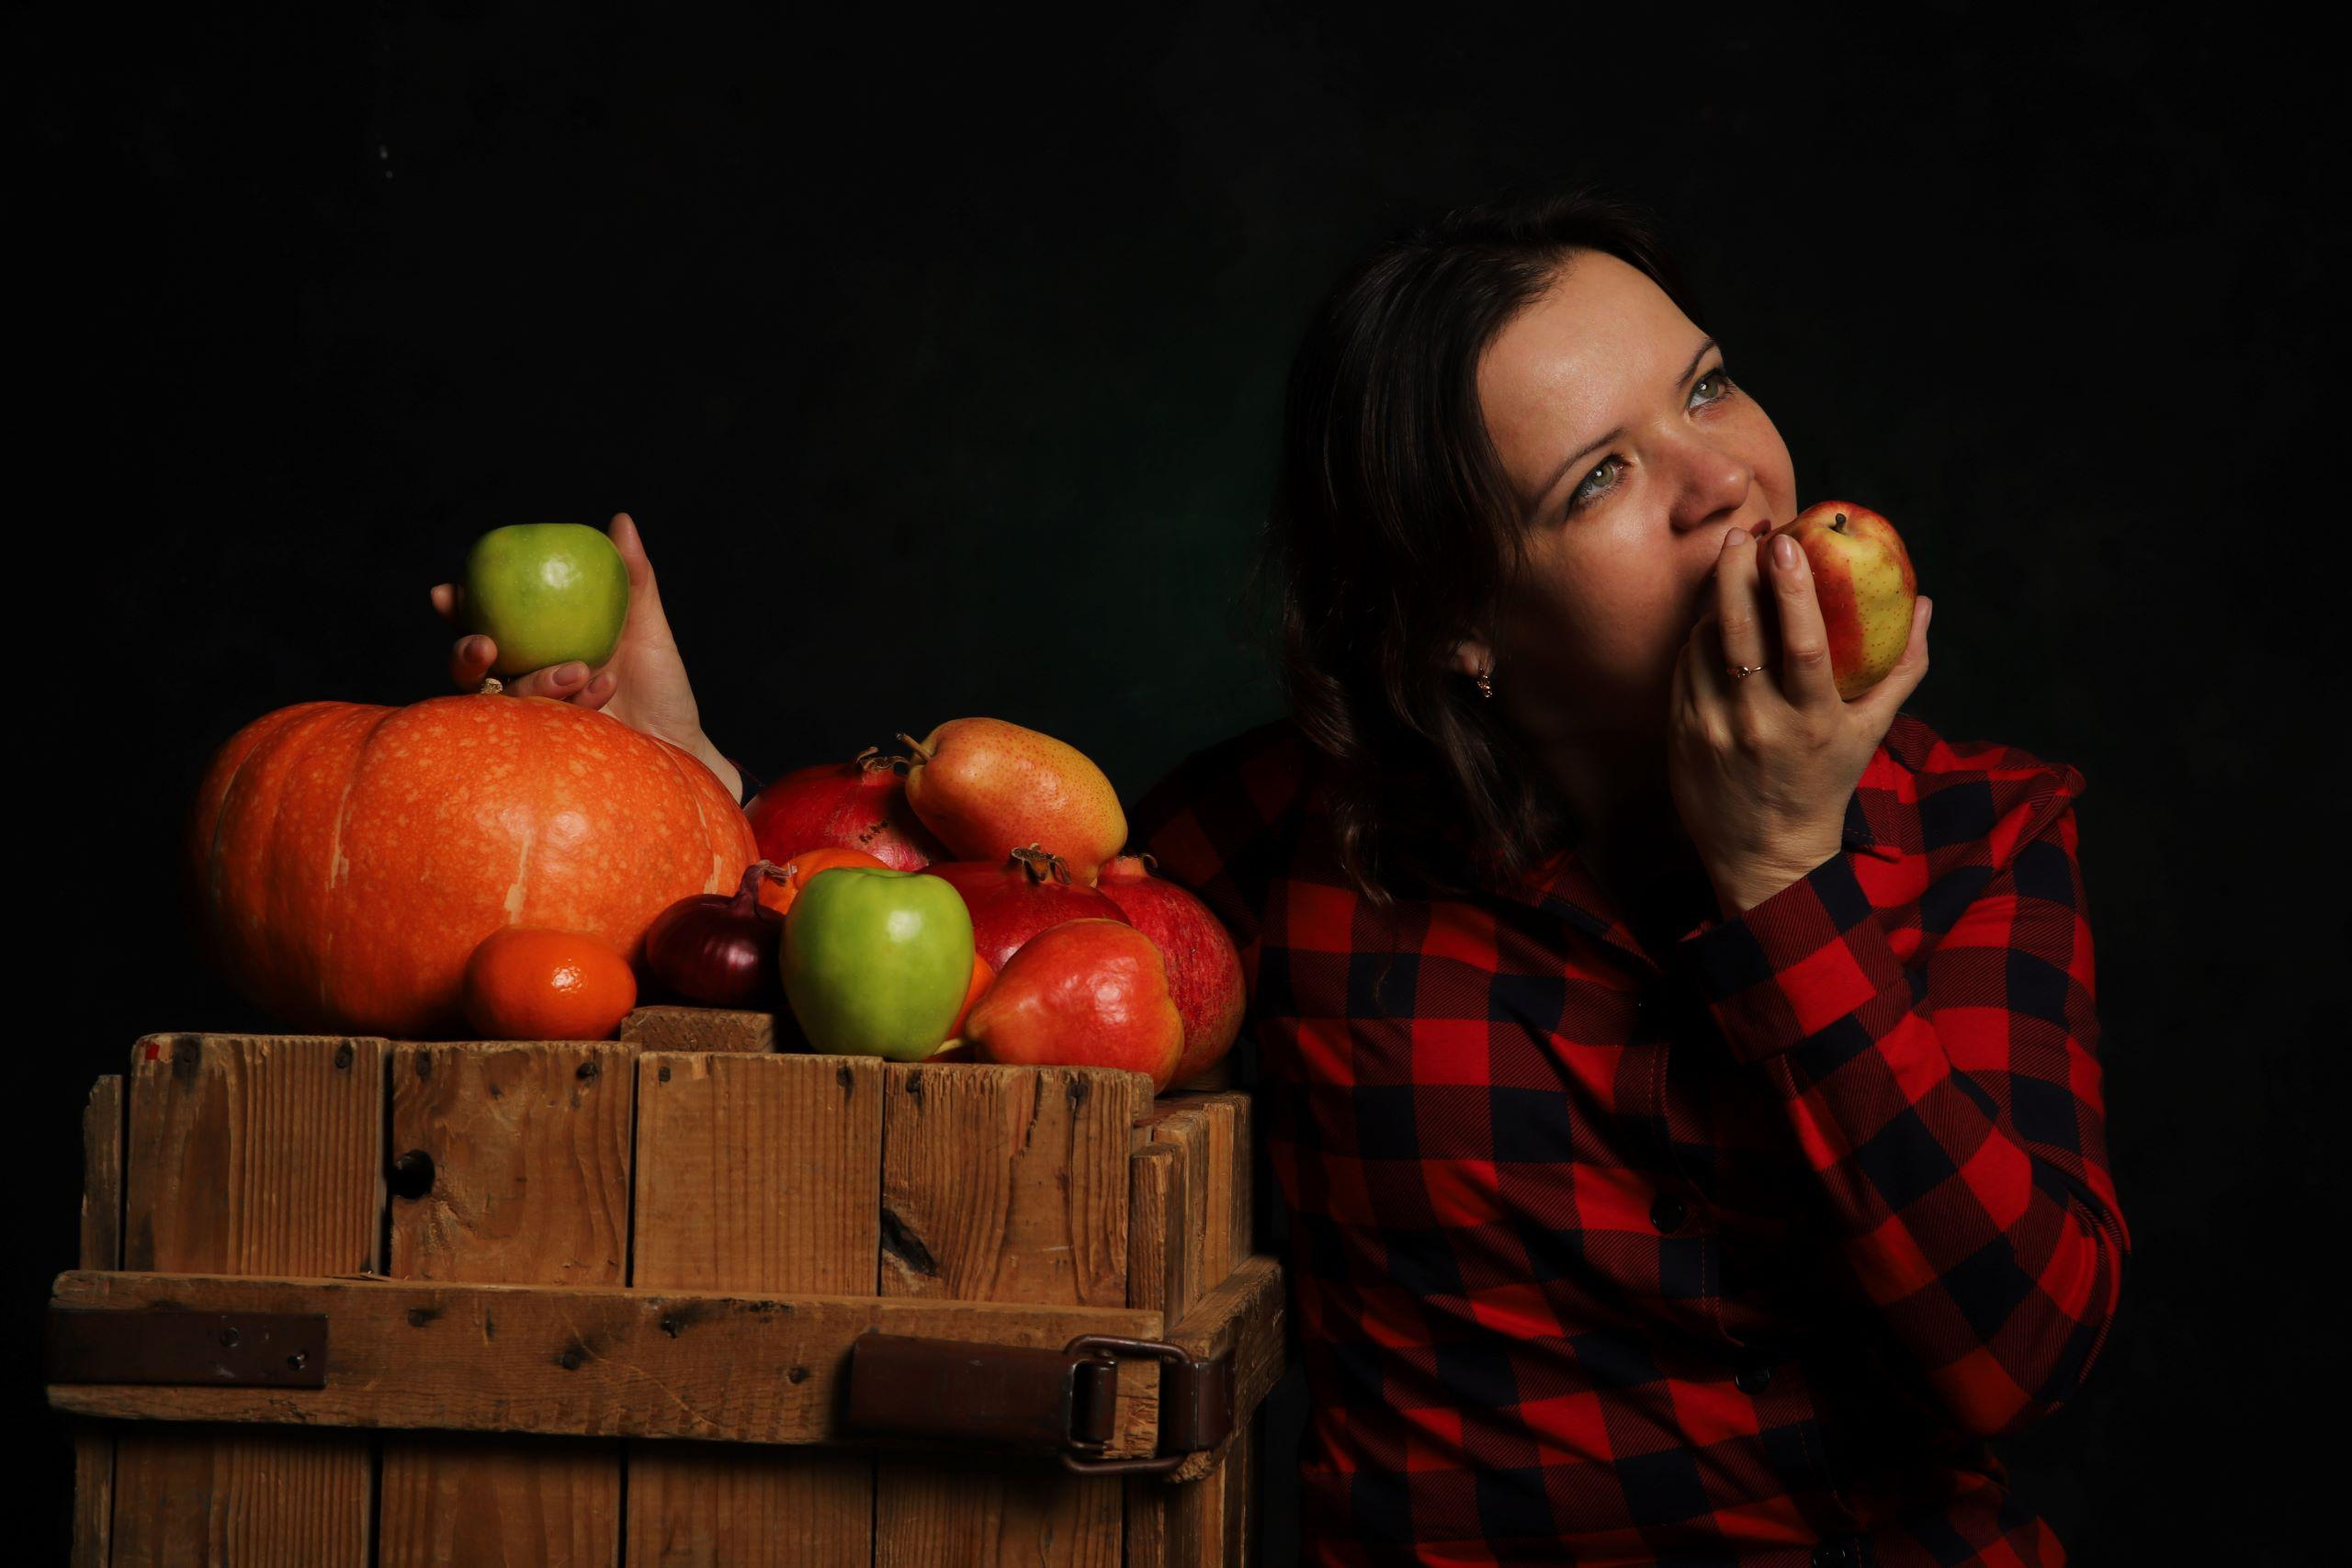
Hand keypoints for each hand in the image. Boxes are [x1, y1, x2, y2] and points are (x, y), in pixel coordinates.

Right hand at [430, 512, 738, 798]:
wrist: (681, 744)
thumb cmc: (661, 684)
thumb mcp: (649, 628)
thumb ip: (632, 578)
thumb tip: (621, 521)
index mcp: (538, 646)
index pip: (486, 623)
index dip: (458, 608)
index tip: (450, 591)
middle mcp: (528, 681)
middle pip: (471, 669)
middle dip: (465, 653)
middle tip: (485, 645)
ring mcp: (537, 719)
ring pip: (505, 700)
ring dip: (537, 681)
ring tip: (581, 669)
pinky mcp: (551, 748)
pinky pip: (544, 723)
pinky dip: (577, 702)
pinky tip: (605, 686)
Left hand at [1668, 527, 1931, 913]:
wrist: (1764, 854)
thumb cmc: (1824, 783)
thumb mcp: (1871, 732)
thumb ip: (1903, 668)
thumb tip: (1925, 603)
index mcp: (1813, 720)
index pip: (1803, 644)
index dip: (1793, 589)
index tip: (1787, 541)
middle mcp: (1760, 723)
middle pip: (1739, 631)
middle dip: (1737, 572)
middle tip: (1744, 535)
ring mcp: (1714, 728)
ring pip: (1705, 644)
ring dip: (1715, 598)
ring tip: (1731, 565)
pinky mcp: (1681, 732)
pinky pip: (1684, 666)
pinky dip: (1697, 635)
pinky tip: (1713, 616)